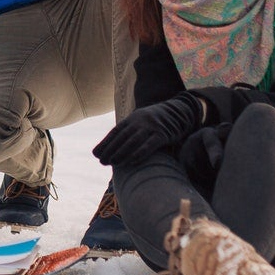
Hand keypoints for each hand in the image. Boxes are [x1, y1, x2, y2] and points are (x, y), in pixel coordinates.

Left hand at [91, 93, 206, 167]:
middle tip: (102, 162)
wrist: (179, 111)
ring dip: (122, 153)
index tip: (96, 154)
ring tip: (113, 163)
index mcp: (132, 119)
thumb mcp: (141, 123)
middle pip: (122, 137)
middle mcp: (139, 121)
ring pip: (134, 141)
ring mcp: (151, 127)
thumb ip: (129, 134)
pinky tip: (132, 162)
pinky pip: (150, 145)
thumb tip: (112, 151)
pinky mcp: (163, 134)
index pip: (115, 132)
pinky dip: (140, 153)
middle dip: (111, 149)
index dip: (105, 143)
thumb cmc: (156, 123)